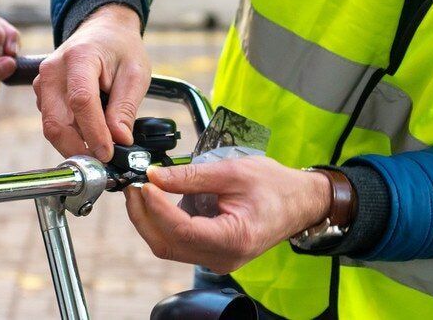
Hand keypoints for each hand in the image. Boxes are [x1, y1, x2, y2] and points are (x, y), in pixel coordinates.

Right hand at [33, 4, 149, 159]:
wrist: (103, 30)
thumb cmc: (121, 49)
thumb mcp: (135, 74)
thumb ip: (125, 108)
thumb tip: (120, 141)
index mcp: (79, 57)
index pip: (81, 102)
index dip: (93, 133)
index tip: (108, 154)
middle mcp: (53, 70)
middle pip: (56, 121)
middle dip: (77, 149)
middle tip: (101, 165)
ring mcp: (43, 82)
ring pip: (52, 126)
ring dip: (74, 145)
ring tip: (100, 152)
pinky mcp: (43, 93)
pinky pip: (53, 122)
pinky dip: (71, 136)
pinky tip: (90, 139)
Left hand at [125, 157, 332, 273]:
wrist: (299, 202)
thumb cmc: (275, 186)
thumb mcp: (233, 172)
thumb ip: (191, 176)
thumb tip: (155, 176)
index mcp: (233, 238)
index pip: (181, 230)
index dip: (156, 207)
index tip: (144, 183)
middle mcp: (222, 258)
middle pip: (167, 244)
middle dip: (143, 215)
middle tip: (133, 186)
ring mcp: (216, 260)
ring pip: (168, 247)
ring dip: (149, 219)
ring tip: (143, 190)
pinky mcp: (212, 253)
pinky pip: (178, 244)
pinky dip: (163, 223)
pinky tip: (159, 201)